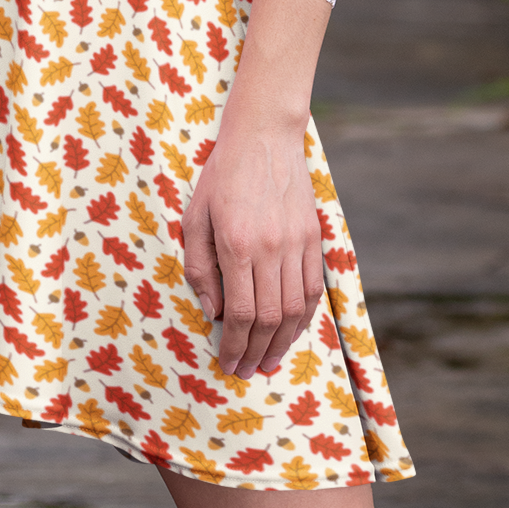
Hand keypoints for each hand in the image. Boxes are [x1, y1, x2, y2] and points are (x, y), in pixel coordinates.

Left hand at [181, 99, 324, 379]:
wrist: (264, 136)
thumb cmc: (222, 175)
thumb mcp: (195, 217)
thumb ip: (200, 266)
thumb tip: (213, 312)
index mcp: (236, 244)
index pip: (241, 312)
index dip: (234, 344)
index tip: (227, 361)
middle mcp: (271, 248)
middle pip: (270, 318)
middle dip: (256, 351)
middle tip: (245, 370)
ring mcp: (297, 243)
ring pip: (295, 309)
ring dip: (282, 342)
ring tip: (268, 361)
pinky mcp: (314, 237)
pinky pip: (313, 288)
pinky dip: (304, 316)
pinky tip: (292, 331)